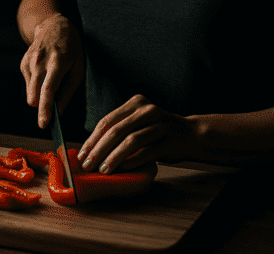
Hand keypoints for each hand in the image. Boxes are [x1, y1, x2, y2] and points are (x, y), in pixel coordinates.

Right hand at [20, 13, 84, 128]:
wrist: (53, 25)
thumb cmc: (71, 48)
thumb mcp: (78, 67)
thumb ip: (69, 91)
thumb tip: (60, 112)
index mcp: (58, 62)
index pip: (48, 90)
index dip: (45, 109)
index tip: (44, 125)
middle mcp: (40, 62)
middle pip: (34, 95)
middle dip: (40, 108)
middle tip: (50, 114)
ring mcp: (29, 62)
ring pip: (30, 93)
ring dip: (39, 95)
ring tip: (52, 81)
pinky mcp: (23, 63)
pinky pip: (28, 85)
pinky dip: (36, 86)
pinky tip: (44, 74)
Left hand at [77, 95, 196, 172]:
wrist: (191, 134)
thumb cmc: (157, 132)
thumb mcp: (138, 124)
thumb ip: (119, 130)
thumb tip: (90, 150)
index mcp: (135, 103)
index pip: (107, 121)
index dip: (92, 139)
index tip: (82, 155)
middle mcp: (147, 110)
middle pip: (116, 130)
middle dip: (99, 150)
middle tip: (88, 165)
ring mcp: (161, 124)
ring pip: (131, 140)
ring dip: (114, 157)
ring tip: (103, 170)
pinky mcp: (170, 140)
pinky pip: (148, 151)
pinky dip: (133, 161)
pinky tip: (123, 169)